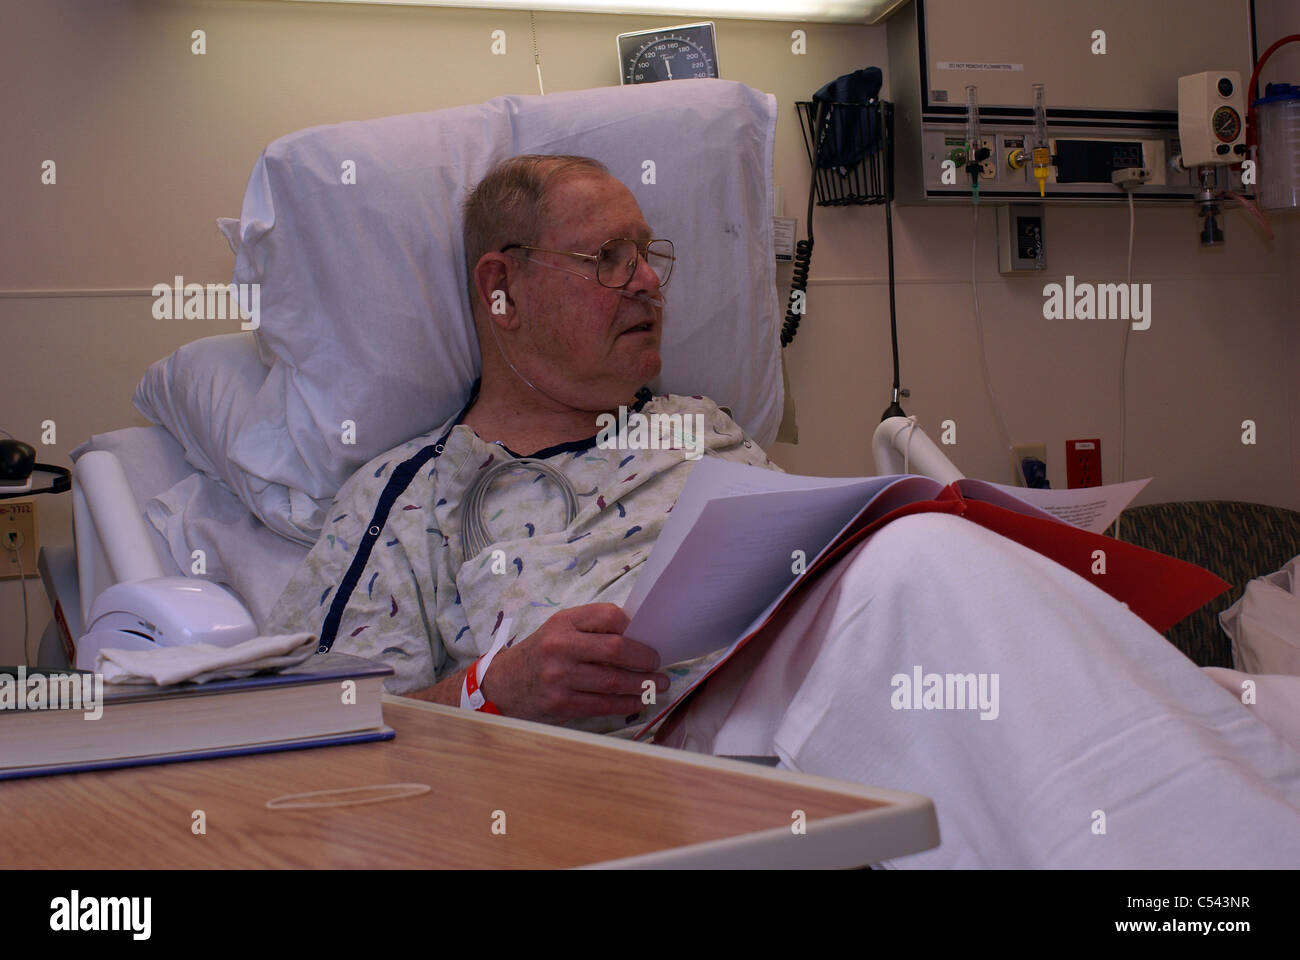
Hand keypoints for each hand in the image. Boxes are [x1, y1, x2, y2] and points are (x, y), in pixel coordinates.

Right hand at [479, 603, 670, 724]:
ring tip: (658, 684)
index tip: (649, 637)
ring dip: (642, 685)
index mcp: (563, 622)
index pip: (608, 616)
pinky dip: (626, 704)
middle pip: (615, 650)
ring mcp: (560, 677)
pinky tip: (638, 701)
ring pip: (613, 682)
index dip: (635, 627)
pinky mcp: (561, 704)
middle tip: (658, 664)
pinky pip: (603, 705)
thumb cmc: (541, 653)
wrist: (504, 685)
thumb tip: (639, 634)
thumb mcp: (560, 629)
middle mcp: (560, 647)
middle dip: (644, 658)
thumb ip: (593, 627)